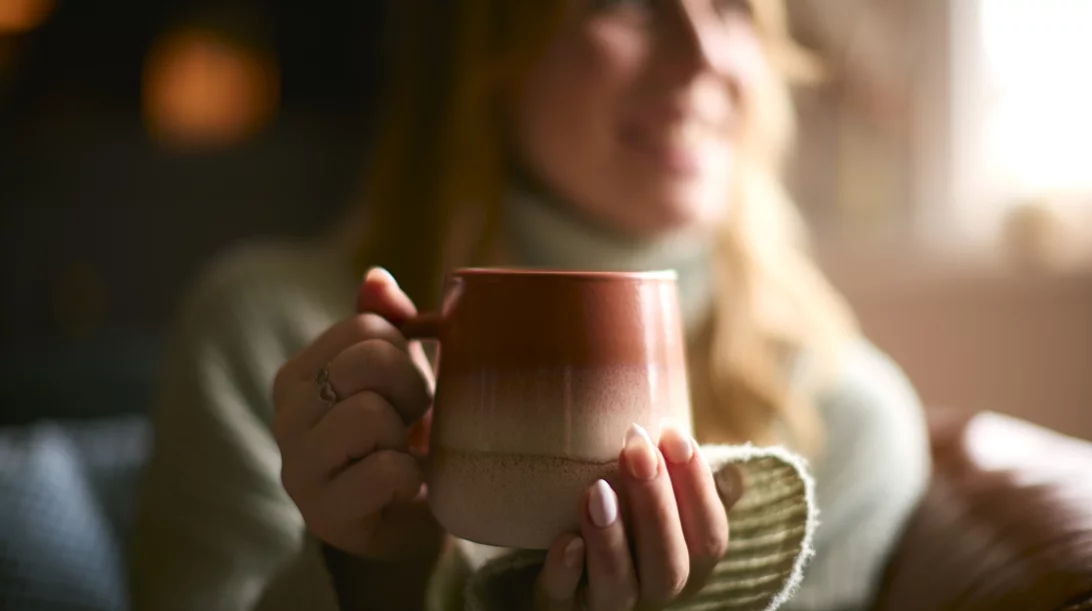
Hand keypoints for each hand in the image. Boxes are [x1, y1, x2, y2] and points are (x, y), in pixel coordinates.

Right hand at [272, 267, 439, 558]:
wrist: (411, 516)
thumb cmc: (405, 435)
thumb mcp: (400, 371)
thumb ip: (387, 322)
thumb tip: (375, 279)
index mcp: (300, 372)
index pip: (365, 326)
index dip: (405, 352)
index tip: (406, 387)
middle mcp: (286, 416)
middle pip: (366, 363)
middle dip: (411, 389)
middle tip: (410, 421)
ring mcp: (298, 467)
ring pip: (369, 416)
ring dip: (405, 437)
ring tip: (401, 454)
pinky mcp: (324, 515)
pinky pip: (384, 471)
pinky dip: (410, 478)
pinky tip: (403, 488)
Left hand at [533, 422, 735, 610]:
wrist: (557, 561)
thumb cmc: (622, 522)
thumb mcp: (659, 503)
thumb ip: (690, 491)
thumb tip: (733, 474)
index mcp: (685, 563)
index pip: (709, 536)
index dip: (697, 486)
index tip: (673, 432)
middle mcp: (651, 589)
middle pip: (669, 566)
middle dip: (655, 504)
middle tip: (635, 448)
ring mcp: (605, 603)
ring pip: (619, 589)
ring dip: (611, 540)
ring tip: (597, 490)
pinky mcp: (559, 605)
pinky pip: (562, 599)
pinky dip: (565, 572)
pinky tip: (566, 541)